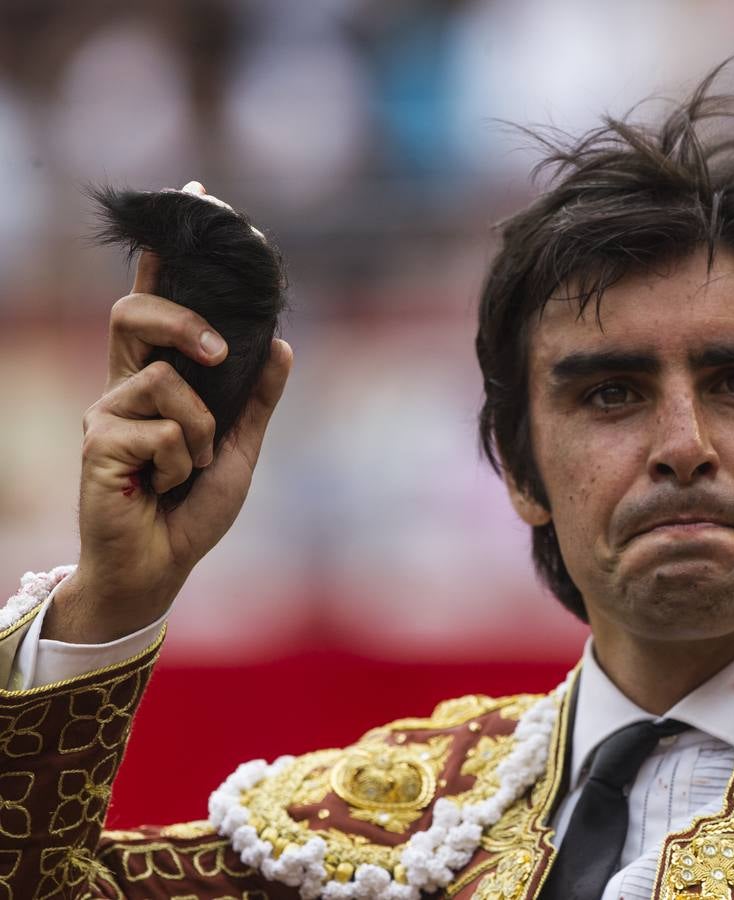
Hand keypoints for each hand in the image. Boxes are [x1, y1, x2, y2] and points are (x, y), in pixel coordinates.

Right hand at [42, 182, 292, 643]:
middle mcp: (125, 385)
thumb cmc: (193, 508)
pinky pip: (166, 430)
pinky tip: (165, 487)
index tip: (195, 194)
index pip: (158, 302)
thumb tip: (283, 342)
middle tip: (217, 356)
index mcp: (159, 380)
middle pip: (135, 312)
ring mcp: (107, 412)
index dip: (170, 249)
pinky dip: (184, 463)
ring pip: (168, 383)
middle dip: (182, 321)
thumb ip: (257, 399)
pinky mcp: (99, 443)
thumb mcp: (240, 448)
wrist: (163, 566)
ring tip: (190, 470)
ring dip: (201, 434)